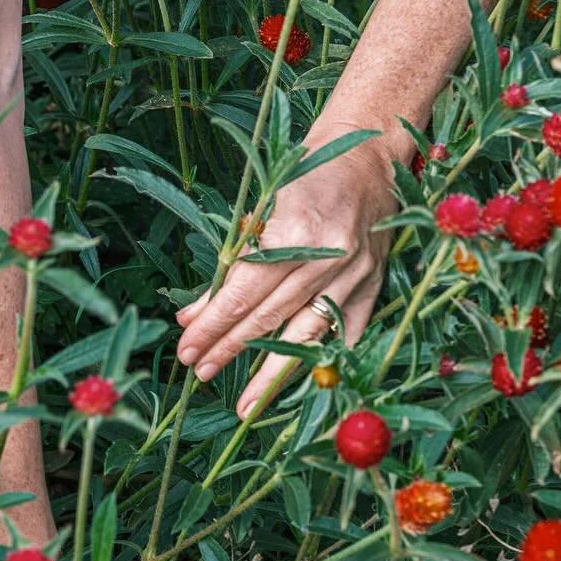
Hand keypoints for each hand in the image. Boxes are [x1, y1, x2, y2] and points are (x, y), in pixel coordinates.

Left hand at [175, 119, 402, 418]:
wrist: (368, 157)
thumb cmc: (306, 171)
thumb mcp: (261, 204)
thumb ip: (233, 259)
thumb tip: (194, 312)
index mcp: (297, 230)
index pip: (244, 289)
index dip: (213, 322)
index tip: (187, 346)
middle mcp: (328, 257)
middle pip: (269, 315)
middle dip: (230, 347)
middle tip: (200, 371)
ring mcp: (355, 275)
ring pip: (306, 334)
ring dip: (272, 372)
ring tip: (246, 403)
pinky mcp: (373, 285)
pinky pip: (346, 334)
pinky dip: (324, 362)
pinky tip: (303, 390)